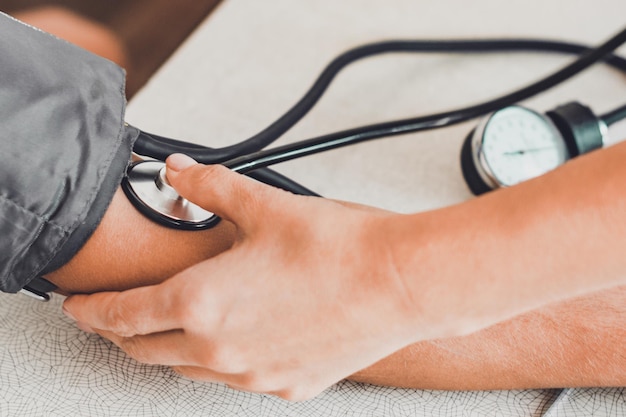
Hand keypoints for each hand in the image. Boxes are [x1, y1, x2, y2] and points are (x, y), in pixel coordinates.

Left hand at [63, 154, 419, 400]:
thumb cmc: (336, 248)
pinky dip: (221, 362)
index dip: (92, 311)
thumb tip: (178, 171)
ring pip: (187, 371)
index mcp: (201, 304)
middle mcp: (219, 350)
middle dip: (122, 334)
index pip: (121, 316)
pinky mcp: (287, 386)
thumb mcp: (263, 206)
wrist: (399, 283)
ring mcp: (253, 376)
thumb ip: (209, 187)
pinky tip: (236, 340)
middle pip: (145, 350)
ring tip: (174, 326)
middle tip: (116, 317)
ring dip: (169, 349)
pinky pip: (236, 381)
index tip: (80, 307)